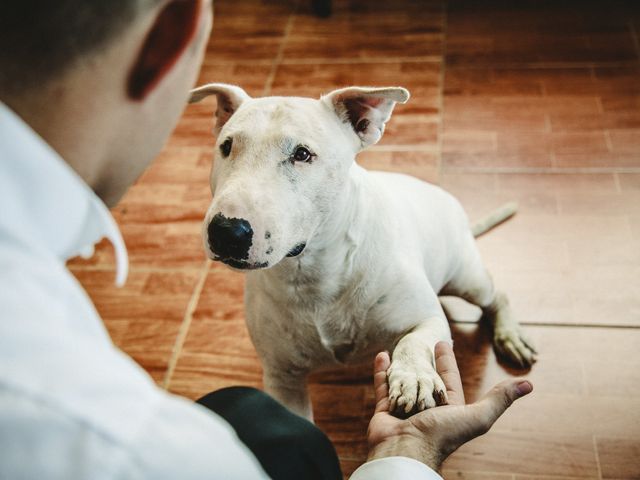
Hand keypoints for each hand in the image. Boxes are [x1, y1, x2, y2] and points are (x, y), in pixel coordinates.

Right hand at [366, 342, 532, 471]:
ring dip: (403, 364)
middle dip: (426, 361)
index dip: (447, 361)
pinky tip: (383, 356)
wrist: (405, 451)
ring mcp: (405, 407)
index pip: (449, 380)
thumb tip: (529, 384)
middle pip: (426, 379)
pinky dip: (382, 370)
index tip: (442, 342)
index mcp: (448, 409)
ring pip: (404, 380)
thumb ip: (499, 400)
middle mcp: (426, 408)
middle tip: (423, 342)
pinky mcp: (385, 409)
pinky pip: (384, 385)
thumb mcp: (477, 416)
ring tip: (401, 347)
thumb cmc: (442, 435)